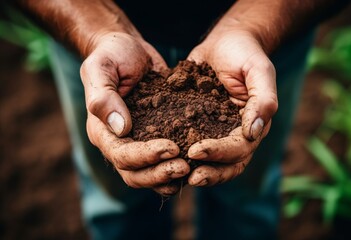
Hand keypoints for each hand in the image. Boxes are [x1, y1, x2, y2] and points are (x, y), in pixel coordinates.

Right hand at [81, 32, 189, 195]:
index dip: (145, 156)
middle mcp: (118, 142)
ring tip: (191, 170)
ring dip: (168, 177)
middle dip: (159, 174)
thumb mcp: (102, 68)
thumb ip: (104, 97)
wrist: (129, 50)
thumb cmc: (113, 55)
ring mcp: (136, 142)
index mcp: (102, 130)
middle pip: (134, 173)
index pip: (121, 154)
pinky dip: (175, 167)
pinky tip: (195, 165)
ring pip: (149, 173)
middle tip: (185, 167)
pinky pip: (162, 161)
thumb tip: (121, 129)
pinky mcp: (154, 137)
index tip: (171, 148)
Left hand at [186, 30, 277, 185]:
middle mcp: (236, 133)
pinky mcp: (199, 124)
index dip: (219, 153)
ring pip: (211, 162)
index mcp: (253, 124)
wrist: (225, 42)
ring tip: (176, 176)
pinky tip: (165, 159)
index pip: (240, 148)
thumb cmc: (244, 53)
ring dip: (197, 171)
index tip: (195, 151)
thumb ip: (263, 100)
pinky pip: (192, 143)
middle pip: (228, 164)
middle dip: (210, 172)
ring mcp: (217, 131)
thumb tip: (253, 132)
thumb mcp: (258, 71)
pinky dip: (182, 155)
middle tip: (189, 177)